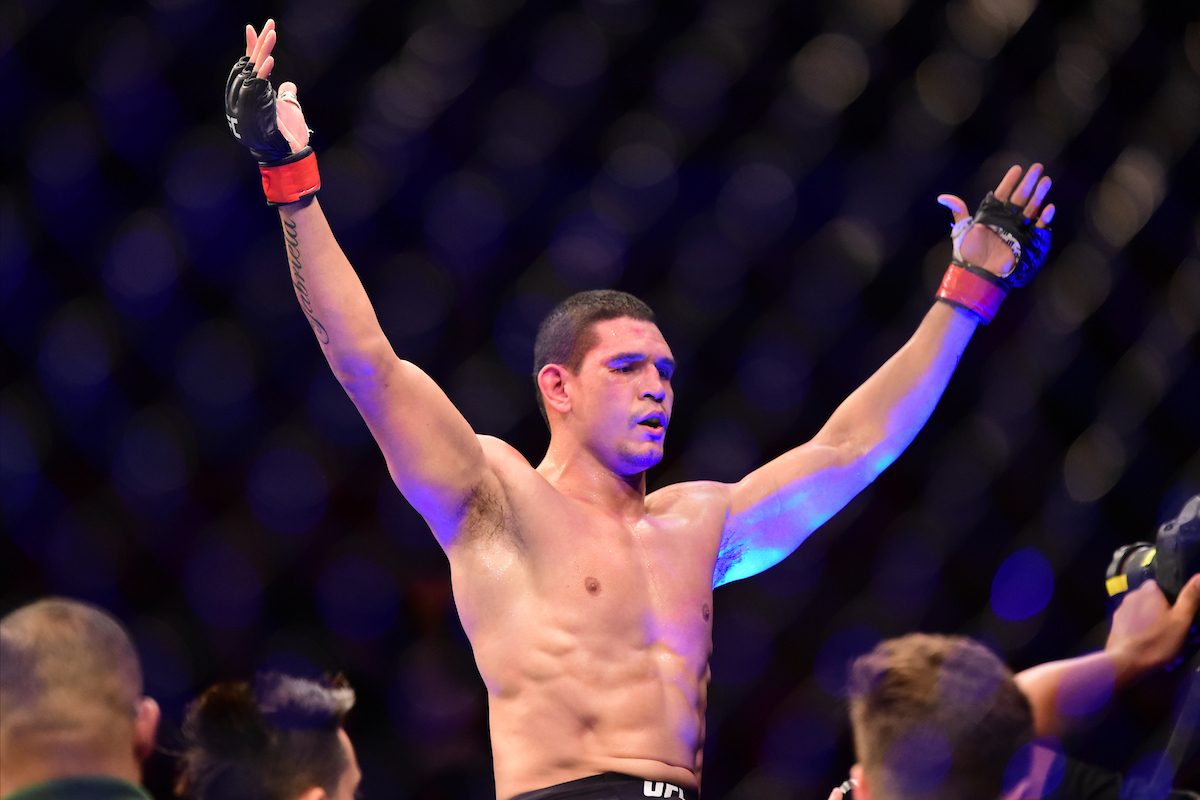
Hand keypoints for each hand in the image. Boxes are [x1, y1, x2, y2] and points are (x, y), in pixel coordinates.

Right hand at [244, 20, 308, 152]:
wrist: (287, 156)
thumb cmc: (288, 136)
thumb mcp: (289, 110)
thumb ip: (286, 96)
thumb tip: (289, 85)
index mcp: (252, 94)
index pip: (250, 65)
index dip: (253, 47)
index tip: (255, 29)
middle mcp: (245, 96)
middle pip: (250, 63)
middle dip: (260, 42)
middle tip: (270, 24)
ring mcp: (248, 102)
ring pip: (254, 70)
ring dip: (264, 50)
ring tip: (272, 33)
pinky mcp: (254, 108)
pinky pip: (257, 86)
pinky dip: (264, 71)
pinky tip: (271, 57)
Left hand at [937, 164, 1054, 278]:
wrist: (976, 272)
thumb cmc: (967, 252)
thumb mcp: (961, 230)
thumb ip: (959, 211)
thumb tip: (942, 197)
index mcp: (992, 215)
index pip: (1003, 194)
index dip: (1010, 182)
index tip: (1018, 168)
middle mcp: (1006, 220)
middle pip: (1020, 198)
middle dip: (1029, 183)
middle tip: (1037, 167)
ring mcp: (1017, 229)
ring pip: (1031, 209)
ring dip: (1039, 195)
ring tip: (1046, 181)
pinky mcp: (1026, 241)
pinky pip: (1037, 227)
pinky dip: (1044, 218)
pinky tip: (1049, 207)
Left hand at [1107, 575, 1199, 681]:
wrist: (1125, 662)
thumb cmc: (1157, 641)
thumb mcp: (1181, 620)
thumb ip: (1190, 598)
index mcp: (1148, 590)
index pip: (1162, 587)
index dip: (1173, 600)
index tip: (1181, 615)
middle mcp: (1131, 595)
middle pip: (1152, 600)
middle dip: (1163, 613)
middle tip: (1174, 631)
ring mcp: (1121, 610)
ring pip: (1143, 613)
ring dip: (1152, 623)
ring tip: (1163, 641)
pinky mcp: (1115, 625)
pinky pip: (1133, 624)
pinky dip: (1141, 631)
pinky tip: (1148, 644)